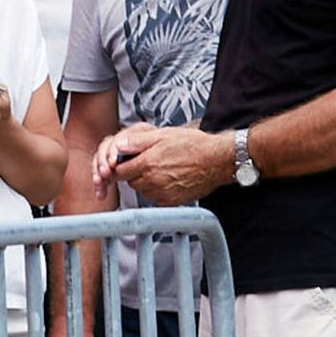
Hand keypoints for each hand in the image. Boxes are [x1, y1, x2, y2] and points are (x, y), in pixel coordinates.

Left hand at [98, 125, 235, 206]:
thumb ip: (137, 141)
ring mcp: (162, 193)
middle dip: (135, 173)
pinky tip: (168, 179)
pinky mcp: (171, 202)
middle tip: (148, 163)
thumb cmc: (194, 146)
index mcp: (147, 164)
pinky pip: (155, 199)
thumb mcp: (163, 134)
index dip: (122, 165)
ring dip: (146, 182)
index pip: (119, 171)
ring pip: (143, 191)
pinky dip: (157, 191)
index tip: (128, 161)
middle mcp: (153, 181)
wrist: (216, 161)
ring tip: (161, 170)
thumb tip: (119, 145)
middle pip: (130, 182)